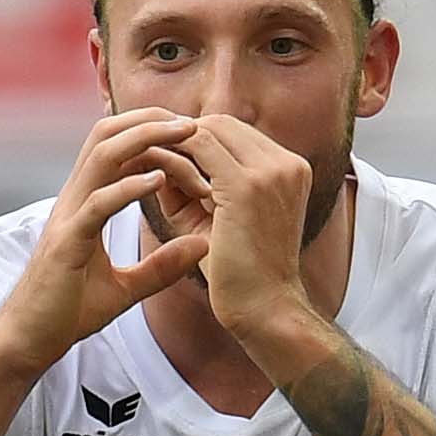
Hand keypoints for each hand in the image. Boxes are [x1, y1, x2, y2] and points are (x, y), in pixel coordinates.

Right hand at [0, 107, 213, 373]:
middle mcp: (75, 200)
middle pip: (108, 135)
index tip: (194, 143)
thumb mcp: (126, 288)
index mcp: (87, 204)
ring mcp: (69, 217)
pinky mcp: (67, 242)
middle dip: (151, 121)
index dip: (154, 136)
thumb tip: (202, 248)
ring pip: (103, 154)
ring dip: (146, 138)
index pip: (118, 148)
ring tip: (184, 134)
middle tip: (194, 122)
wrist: (30, 341)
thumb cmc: (68, 312)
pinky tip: (158, 181)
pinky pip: (98, 202)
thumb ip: (161, 267)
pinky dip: (128, 187)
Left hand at [169, 113, 323, 359]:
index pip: (236, 132)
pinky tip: (149, 171)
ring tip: (144, 159)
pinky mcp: (247, 186)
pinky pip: (198, 148)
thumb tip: (160, 155)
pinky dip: (172, 155)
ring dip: (174, 141)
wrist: (264, 311)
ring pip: (209, 129)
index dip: (197, 138)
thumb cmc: (241, 274)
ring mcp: (271, 171)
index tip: (163, 152)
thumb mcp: (221, 217)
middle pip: (223, 123)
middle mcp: (287, 163)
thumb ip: (197, 183)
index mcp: (290, 169)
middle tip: (146, 150)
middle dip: (182, 134)